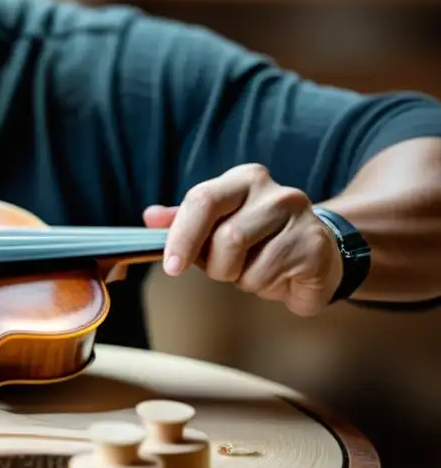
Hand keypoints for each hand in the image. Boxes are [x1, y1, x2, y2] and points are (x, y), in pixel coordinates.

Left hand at [142, 163, 343, 316]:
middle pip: (226, 237)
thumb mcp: (218, 224)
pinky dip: (267, 288)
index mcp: (244, 179)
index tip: (171, 266)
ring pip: (249, 266)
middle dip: (217, 265)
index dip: (182, 236)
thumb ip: (184, 220)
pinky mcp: (316, 247)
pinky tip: (280, 277)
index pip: (203, 200)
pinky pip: (273, 279)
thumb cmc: (259, 238)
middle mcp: (275, 193)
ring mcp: (301, 218)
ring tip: (257, 270)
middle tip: (225, 270)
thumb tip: (150, 217)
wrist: (317, 253)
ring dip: (243, 279)